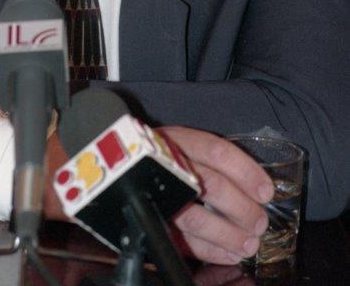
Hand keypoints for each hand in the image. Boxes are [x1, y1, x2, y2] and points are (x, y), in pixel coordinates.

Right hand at [162, 127, 273, 265]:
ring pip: (196, 218)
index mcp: (178, 140)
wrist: (126, 169)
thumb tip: (259, 189)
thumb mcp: (189, 148)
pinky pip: (183, 241)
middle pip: (210, 185)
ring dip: (229, 235)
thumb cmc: (170, 159)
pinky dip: (211, 250)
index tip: (266, 191)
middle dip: (242, 208)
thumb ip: (216, 163)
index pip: (216, 151)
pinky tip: (229, 253)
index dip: (245, 171)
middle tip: (260, 222)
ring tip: (249, 244)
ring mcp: (157, 195)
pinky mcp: (153, 221)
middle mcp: (167, 165)